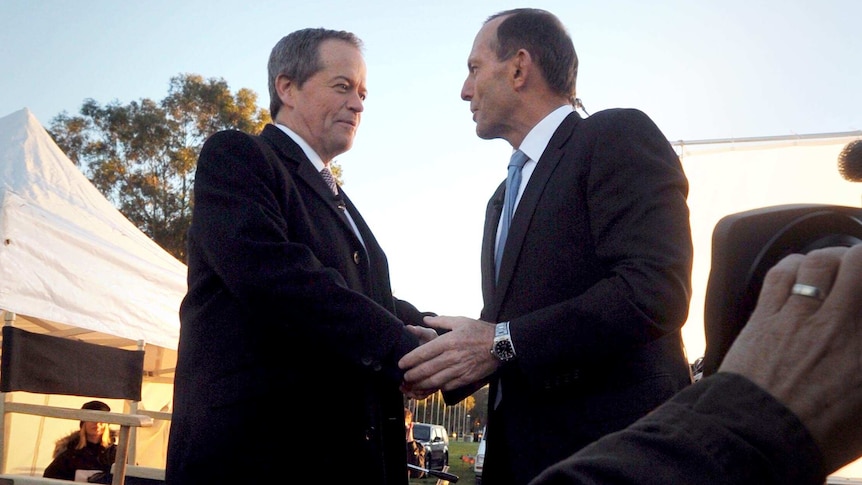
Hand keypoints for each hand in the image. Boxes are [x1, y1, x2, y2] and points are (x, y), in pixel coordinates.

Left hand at [399, 316, 497, 397]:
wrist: (501, 344)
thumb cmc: (480, 330)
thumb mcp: (460, 320)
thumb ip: (440, 320)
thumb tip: (424, 320)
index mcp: (448, 341)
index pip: (423, 353)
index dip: (410, 360)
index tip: (401, 364)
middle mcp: (451, 357)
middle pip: (426, 369)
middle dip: (412, 374)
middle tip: (404, 376)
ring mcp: (459, 369)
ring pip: (435, 380)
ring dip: (421, 383)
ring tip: (413, 384)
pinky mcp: (466, 378)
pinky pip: (448, 385)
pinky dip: (438, 387)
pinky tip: (432, 386)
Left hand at [719, 244, 861, 472]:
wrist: (761, 437)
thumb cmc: (820, 433)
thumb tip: (859, 354)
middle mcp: (841, 322)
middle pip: (858, 262)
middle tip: (861, 270)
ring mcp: (801, 315)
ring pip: (820, 262)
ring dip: (831, 259)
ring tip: (835, 267)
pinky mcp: (765, 316)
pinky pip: (781, 274)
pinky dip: (794, 265)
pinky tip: (799, 271)